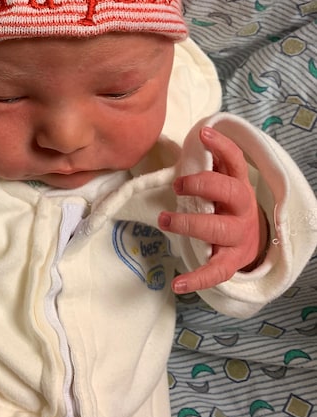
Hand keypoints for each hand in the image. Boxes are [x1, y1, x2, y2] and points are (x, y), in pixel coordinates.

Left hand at [158, 126, 268, 293]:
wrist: (251, 242)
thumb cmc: (224, 206)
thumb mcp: (220, 184)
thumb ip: (205, 167)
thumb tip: (181, 144)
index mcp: (238, 185)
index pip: (235, 160)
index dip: (221, 146)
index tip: (203, 133)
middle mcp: (242, 208)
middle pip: (229, 191)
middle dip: (202, 184)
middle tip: (177, 184)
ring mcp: (239, 235)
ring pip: (218, 228)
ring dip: (189, 223)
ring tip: (164, 219)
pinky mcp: (231, 261)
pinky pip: (215, 271)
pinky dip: (195, 279)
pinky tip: (177, 284)